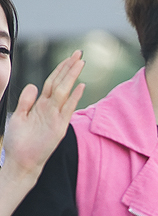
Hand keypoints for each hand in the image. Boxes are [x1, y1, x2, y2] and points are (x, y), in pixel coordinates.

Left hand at [1, 51, 84, 181]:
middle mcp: (51, 110)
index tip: (69, 57)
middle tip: (79, 53)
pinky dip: (74, 98)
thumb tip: (34, 84)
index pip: (52, 82)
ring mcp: (56, 118)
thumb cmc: (20, 142)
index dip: (60, 69)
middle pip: (61, 84)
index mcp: (41, 105)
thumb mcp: (19, 116)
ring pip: (65, 92)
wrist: (22, 162)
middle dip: (69, 68)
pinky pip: (67, 110)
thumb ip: (26, 100)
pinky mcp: (58, 129)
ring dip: (72, 77)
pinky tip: (80, 87)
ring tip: (80, 63)